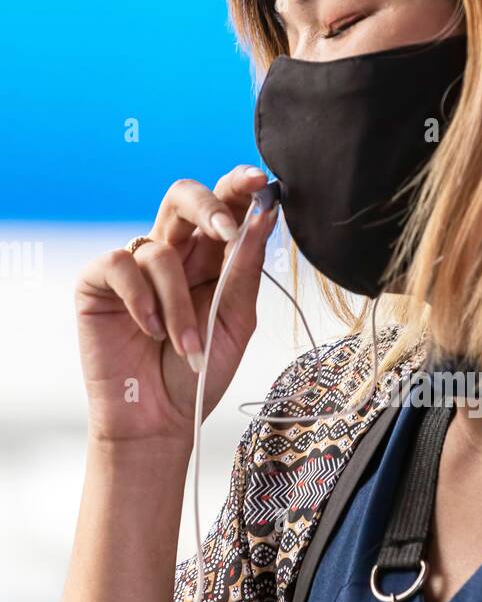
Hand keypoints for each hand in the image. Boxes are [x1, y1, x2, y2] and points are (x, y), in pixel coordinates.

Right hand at [76, 165, 277, 444]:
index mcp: (210, 258)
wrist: (162, 420)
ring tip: (185, 343)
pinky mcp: (98, 282)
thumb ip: (246, 269)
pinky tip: (147, 330)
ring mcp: (133, 267)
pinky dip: (141, 300)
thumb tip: (264, 216)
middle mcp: (172, 254)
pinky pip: (121, 265)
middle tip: (226, 231)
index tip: (260, 182)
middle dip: (208, 206)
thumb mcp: (236, 321)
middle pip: (183, 197)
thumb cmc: (200, 373)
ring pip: (160, 250)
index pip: (223, 207)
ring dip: (178, 303)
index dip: (238, 187)